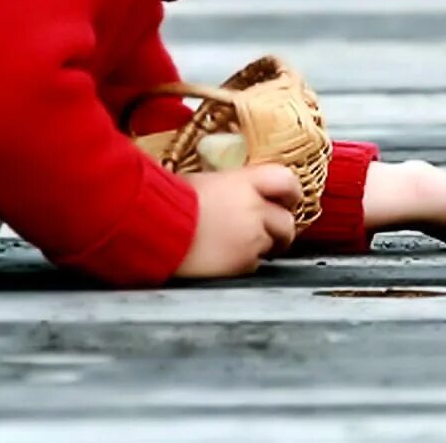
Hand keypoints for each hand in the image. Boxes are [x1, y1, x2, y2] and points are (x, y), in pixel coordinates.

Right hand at [175, 164, 302, 277]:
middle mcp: (254, 208)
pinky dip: (243, 264)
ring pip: (271, 245)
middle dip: (281, 229)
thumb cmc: (166, 203)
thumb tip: (233, 192)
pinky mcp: (242, 263)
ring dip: (259, 246)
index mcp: (244, 182)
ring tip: (236, 246)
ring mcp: (251, 237)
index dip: (291, 192)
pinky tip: (223, 259)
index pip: (286, 181)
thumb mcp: (202, 181)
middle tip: (273, 233)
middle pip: (286, 220)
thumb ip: (229, 188)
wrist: (154, 228)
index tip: (290, 199)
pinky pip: (252, 265)